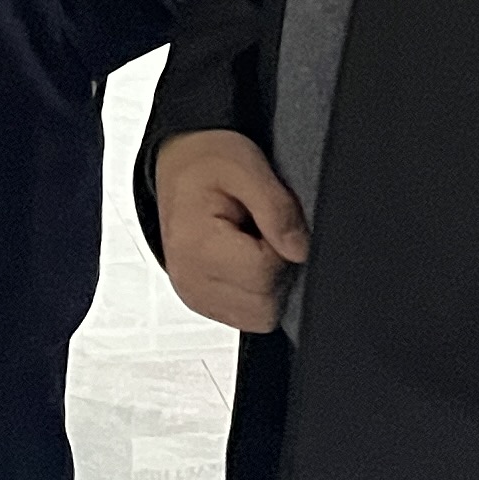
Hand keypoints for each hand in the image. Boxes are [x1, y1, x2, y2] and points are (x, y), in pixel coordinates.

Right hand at [153, 129, 307, 332]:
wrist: (179, 164)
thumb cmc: (206, 162)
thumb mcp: (247, 167)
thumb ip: (277, 209)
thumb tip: (299, 251)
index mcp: (197, 246)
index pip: (265, 275)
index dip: (282, 248)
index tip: (269, 222)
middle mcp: (190, 280)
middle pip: (264, 306)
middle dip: (276, 270)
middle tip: (262, 232)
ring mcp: (194, 296)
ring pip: (259, 318)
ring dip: (267, 284)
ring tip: (252, 244)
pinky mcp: (201, 302)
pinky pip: (246, 316)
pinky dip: (254, 291)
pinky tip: (244, 259)